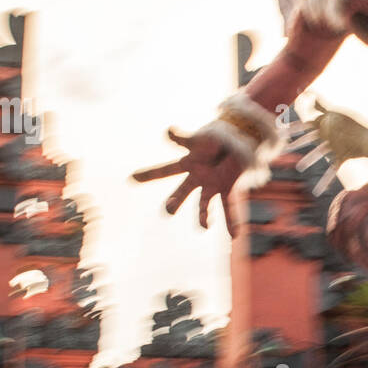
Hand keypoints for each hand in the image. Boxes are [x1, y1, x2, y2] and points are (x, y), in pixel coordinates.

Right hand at [132, 127, 246, 231]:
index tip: (132, 178)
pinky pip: (228, 206)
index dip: (148, 175)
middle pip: (182, 191)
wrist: (236, 138)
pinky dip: (231, 221)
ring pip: (204, 203)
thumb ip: (185, 138)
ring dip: (203, 215)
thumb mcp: (202, 137)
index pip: (164, 171)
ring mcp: (211, 184)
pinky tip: (234, 236)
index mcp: (187, 163)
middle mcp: (196, 177)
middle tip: (168, 211)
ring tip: (203, 227)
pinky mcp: (227, 187)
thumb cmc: (216, 136)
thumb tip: (168, 132)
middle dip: (175, 201)